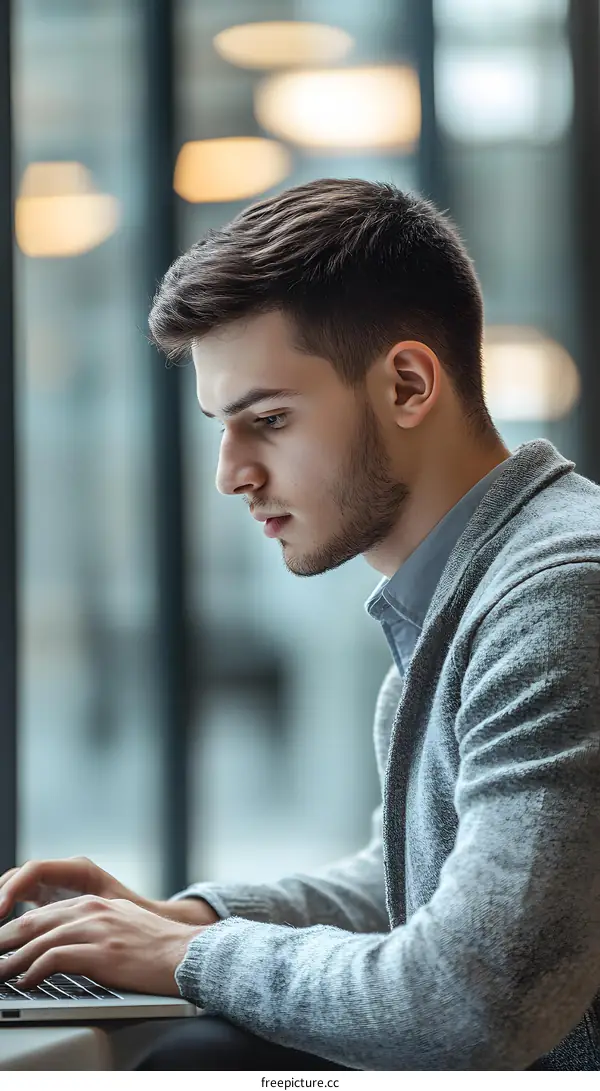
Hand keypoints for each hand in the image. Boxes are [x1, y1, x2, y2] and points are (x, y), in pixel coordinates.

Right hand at [0, 857, 151, 919]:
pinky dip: (7, 910)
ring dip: (1, 902)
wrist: (149, 920)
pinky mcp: (49, 898)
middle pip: (20, 876)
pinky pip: (21, 898)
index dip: (13, 889)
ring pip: (17, 886)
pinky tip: (3, 931)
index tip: (1, 912)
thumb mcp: (108, 914)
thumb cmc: (134, 917)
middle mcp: (63, 872)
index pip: (34, 870)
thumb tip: (58, 933)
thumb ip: (84, 917)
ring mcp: (54, 883)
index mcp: (78, 870)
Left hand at [0, 895, 207, 995]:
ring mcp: (96, 929)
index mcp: (95, 902)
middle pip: (33, 922)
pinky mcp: (101, 951)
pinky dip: (34, 971)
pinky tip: (25, 983)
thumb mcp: (122, 925)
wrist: (187, 953)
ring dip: (10, 960)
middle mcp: (92, 910)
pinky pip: (55, 958)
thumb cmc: (158, 947)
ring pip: (38, 940)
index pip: (42, 912)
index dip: (14, 928)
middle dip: (3, 940)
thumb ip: (93, 926)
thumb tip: (62, 946)